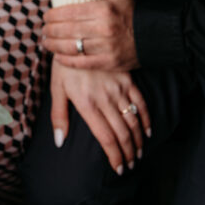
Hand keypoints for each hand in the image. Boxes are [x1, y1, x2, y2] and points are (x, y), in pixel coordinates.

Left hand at [43, 0, 138, 70]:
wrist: (155, 36)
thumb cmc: (133, 13)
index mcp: (103, 10)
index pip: (71, 12)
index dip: (54, 15)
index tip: (46, 16)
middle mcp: (103, 29)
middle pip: (68, 30)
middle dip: (51, 30)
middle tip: (43, 30)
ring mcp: (105, 48)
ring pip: (72, 47)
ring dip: (54, 46)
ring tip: (45, 42)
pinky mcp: (108, 63)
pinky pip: (82, 63)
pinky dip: (67, 61)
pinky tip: (57, 57)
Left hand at [49, 59, 150, 173]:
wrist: (77, 36)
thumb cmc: (64, 65)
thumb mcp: (56, 88)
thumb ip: (58, 116)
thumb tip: (59, 141)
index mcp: (87, 103)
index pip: (106, 137)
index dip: (114, 156)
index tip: (118, 168)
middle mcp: (105, 98)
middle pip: (122, 133)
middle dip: (128, 153)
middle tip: (130, 165)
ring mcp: (118, 88)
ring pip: (133, 120)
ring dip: (138, 140)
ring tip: (138, 154)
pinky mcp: (127, 78)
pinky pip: (141, 102)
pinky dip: (146, 118)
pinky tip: (147, 131)